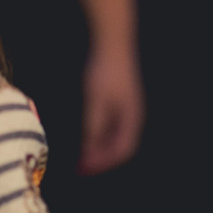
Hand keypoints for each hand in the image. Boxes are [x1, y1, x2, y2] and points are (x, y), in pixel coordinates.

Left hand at [76, 42, 144, 175]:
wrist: (113, 44)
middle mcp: (133, 116)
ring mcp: (128, 108)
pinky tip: (86, 135)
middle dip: (101, 159)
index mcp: (132, 118)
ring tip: (81, 154)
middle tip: (79, 166)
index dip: (103, 163)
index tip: (83, 168)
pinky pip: (113, 126)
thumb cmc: (105, 72)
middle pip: (121, 146)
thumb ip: (93, 127)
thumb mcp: (96, 101)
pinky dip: (100, 136)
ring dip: (100, 148)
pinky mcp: (121, 100)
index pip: (122, 150)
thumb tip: (88, 151)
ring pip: (117, 136)